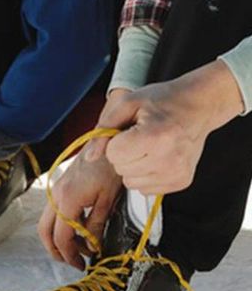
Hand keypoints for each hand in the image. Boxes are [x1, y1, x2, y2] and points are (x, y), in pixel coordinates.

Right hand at [38, 151, 122, 269]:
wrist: (107, 141)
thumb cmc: (109, 167)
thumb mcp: (107, 200)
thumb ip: (96, 225)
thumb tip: (91, 245)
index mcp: (67, 201)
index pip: (62, 237)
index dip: (70, 255)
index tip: (82, 264)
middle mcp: (56, 196)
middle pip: (45, 232)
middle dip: (56, 250)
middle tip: (73, 261)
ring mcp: (55, 190)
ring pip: (46, 222)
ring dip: (58, 238)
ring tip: (78, 247)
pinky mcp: (60, 186)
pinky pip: (53, 211)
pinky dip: (61, 225)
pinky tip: (78, 228)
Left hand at [86, 61, 243, 193]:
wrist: (199, 105)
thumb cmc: (162, 101)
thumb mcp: (127, 104)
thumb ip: (103, 129)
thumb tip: (90, 157)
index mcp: (156, 136)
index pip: (114, 154)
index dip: (115, 142)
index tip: (129, 131)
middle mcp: (169, 159)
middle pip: (121, 169)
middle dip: (123, 154)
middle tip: (140, 136)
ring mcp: (177, 173)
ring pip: (131, 182)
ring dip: (133, 166)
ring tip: (150, 146)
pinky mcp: (181, 182)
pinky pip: (145, 189)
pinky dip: (146, 174)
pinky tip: (158, 157)